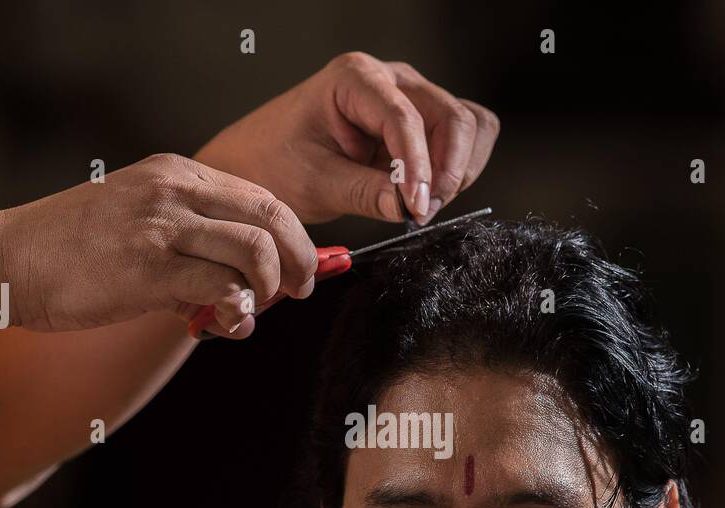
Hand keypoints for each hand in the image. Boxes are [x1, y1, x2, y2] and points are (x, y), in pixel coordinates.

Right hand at [0, 153, 318, 337]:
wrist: (8, 260)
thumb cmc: (73, 251)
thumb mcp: (138, 222)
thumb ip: (191, 243)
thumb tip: (246, 284)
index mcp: (175, 172)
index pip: (260, 195)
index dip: (293, 235)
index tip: (303, 266)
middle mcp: (173, 189)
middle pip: (270, 217)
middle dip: (299, 260)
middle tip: (300, 291)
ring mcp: (161, 226)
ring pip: (255, 251)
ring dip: (269, 290)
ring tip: (250, 314)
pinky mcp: (149, 268)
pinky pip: (222, 288)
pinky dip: (238, 312)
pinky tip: (226, 325)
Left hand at [195, 51, 499, 224]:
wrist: (257, 162)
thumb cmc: (274, 161)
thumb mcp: (314, 183)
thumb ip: (364, 193)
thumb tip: (409, 207)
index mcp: (355, 79)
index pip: (405, 118)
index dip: (419, 166)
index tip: (417, 208)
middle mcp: (389, 80)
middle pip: (452, 116)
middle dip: (447, 169)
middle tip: (422, 211)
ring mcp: (408, 99)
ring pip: (467, 125)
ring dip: (458, 169)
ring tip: (424, 203)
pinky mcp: (418, 124)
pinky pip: (461, 138)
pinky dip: (458, 168)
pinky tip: (428, 192)